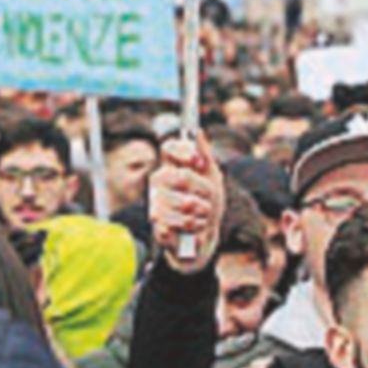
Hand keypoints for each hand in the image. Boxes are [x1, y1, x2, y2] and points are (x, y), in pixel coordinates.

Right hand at [149, 132, 224, 273]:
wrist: (205, 234)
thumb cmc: (207, 202)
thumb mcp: (212, 177)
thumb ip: (205, 155)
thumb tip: (198, 132)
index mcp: (171, 166)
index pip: (169, 148)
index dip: (184, 152)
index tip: (199, 161)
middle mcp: (159, 182)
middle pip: (182, 176)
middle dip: (204, 190)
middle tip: (209, 198)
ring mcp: (156, 203)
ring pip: (184, 202)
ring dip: (202, 211)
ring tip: (203, 215)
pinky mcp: (157, 226)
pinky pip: (179, 223)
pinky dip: (193, 226)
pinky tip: (194, 227)